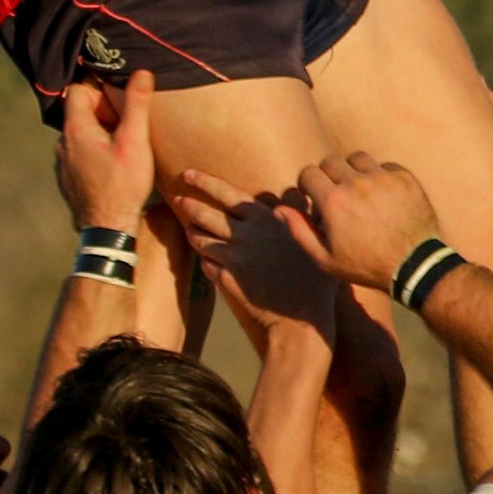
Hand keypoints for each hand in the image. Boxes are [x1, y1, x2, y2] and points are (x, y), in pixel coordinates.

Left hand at [54, 70, 155, 232]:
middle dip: (103, 110)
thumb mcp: (135, 141)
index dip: (100, 87)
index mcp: (75, 129)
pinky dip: (94, 151)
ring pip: (80, 134)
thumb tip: (141, 72)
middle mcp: (63, 143)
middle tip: (128, 121)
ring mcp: (63, 163)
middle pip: (80, 111)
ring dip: (100, 132)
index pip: (79, 89)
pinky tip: (113, 164)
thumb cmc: (123, 185)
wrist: (108, 229)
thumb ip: (136, 104)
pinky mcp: (68, 178)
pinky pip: (79, 154)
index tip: (120, 97)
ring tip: (123, 143)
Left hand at [176, 169, 337, 337]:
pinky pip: (207, 264)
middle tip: (176, 197)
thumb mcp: (315, 237)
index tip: (188, 173)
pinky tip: (206, 259)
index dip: (204, 181)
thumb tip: (303, 190)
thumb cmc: (315, 279)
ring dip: (193, 232)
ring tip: (189, 228)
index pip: (226, 192)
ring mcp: (233, 256)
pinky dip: (206, 259)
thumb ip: (304, 211)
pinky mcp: (226, 278)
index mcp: (265, 217)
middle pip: (205, 213)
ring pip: (201, 239)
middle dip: (188, 204)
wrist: (302, 320)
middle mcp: (245, 233)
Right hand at [280, 152, 442, 290]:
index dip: (307, 184)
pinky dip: (381, 176)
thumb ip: (299, 231)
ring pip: (357, 158)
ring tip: (359, 190)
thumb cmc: (366, 266)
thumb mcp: (326, 258)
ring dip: (354, 170)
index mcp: (333, 201)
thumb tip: (278, 209)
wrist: (414, 266)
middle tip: (336, 194)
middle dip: (328, 176)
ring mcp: (382, 178)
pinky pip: (385, 166)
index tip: (313, 195)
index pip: (308, 173)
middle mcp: (356, 183)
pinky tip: (383, 196)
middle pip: (330, 161)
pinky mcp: (404, 178)